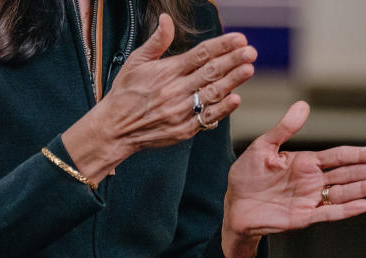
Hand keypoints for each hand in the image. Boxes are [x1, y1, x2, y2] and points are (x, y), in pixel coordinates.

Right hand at [62, 14, 255, 183]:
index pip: (200, 54)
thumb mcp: (135, 63)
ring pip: (212, 93)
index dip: (222, 45)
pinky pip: (206, 117)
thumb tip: (166, 19)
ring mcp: (180, 111)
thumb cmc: (124, 94)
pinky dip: (222, 109)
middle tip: (251, 52)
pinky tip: (235, 98)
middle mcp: (175, 91)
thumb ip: (156, 42)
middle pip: (210, 72)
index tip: (239, 39)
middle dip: (233, 60)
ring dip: (233, 81)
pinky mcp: (182, 130)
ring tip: (249, 69)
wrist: (114, 129)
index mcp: (166, 72)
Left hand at [222, 101, 365, 257]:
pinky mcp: (303, 217)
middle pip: (347, 174)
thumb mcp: (262, 148)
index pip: (338, 156)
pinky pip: (327, 213)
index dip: (358, 154)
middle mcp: (312, 181)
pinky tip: (362, 205)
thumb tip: (303, 106)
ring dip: (363, 189)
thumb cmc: (246, 176)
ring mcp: (309, 199)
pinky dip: (344, 210)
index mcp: (306, 163)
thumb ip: (283, 129)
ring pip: (342, 193)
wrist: (233, 206)